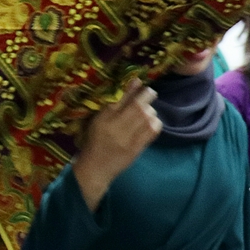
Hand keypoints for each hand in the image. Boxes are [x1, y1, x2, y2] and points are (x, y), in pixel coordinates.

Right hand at [74, 79, 159, 211]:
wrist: (96, 168)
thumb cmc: (94, 142)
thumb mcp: (97, 122)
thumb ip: (110, 108)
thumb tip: (126, 89)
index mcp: (102, 119)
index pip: (118, 100)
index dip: (131, 89)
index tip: (138, 80)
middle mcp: (115, 127)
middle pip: (136, 108)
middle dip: (146, 97)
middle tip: (151, 91)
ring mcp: (127, 139)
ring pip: (145, 119)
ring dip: (151, 111)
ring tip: (149, 109)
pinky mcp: (136, 149)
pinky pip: (151, 133)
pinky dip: (155, 124)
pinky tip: (153, 121)